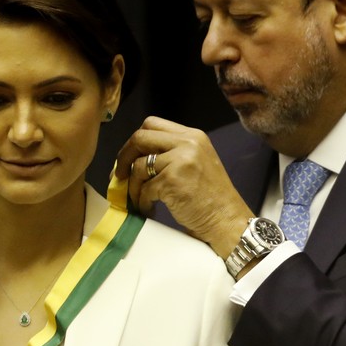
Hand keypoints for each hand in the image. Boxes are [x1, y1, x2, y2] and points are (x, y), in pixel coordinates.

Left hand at [114, 116, 252, 257]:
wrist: (227, 220)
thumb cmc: (210, 198)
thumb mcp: (195, 162)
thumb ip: (170, 153)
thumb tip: (131, 158)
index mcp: (193, 135)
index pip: (152, 124)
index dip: (135, 141)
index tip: (128, 157)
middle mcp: (188, 142)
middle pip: (140, 137)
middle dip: (123, 156)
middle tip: (118, 175)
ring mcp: (181, 160)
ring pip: (139, 166)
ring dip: (132, 186)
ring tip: (138, 200)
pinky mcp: (172, 180)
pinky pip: (145, 188)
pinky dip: (142, 201)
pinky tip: (150, 209)